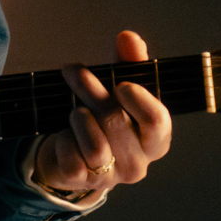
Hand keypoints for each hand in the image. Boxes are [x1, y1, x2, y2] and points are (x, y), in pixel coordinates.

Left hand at [33, 30, 172, 196]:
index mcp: (156, 141)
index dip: (138, 99)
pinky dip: (62, 139)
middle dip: (92, 91)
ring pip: (95, 146)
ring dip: (78, 118)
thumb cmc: (102, 118)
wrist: (71, 154)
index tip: (121, 83)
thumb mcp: (118, 90)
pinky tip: (63, 134)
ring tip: (74, 110)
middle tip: (74, 70)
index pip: (158, 121)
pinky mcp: (81, 182)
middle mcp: (138, 164)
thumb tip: (129, 38)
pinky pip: (70, 157)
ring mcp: (110, 177)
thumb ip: (128, 63)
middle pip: (117, 123)